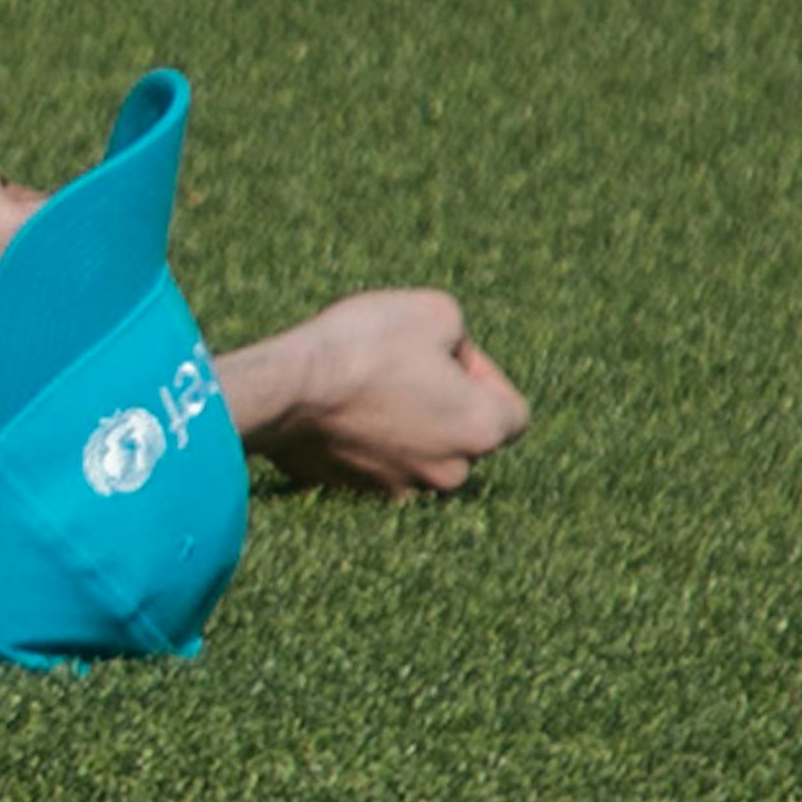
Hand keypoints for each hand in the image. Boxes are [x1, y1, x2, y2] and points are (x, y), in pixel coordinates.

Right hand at [231, 288, 532, 494]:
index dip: (485, 376)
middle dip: (442, 401)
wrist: (288, 389)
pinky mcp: (357, 491)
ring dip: (403, 421)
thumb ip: (460, 334)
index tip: (447, 354)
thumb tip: (450, 354)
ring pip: (418, 450)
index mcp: (482, 430)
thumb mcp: (435, 310)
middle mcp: (451, 471)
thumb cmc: (367, 345)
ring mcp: (402, 488)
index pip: (513, 412)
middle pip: (463, 435)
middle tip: (402, 365)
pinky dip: (364, 438)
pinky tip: (337, 406)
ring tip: (365, 383)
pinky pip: (373, 462)